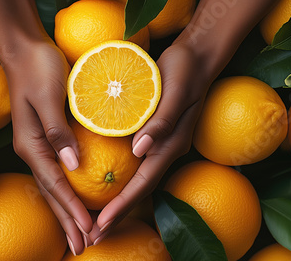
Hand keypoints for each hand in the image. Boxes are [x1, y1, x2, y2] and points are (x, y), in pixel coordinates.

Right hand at [3, 40, 92, 254]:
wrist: (25, 49)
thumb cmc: (38, 68)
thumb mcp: (49, 96)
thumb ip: (59, 132)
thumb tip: (74, 166)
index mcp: (32, 144)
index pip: (55, 183)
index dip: (72, 208)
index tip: (89, 229)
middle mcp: (33, 150)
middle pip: (52, 193)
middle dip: (68, 221)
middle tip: (83, 247)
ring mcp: (38, 146)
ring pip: (54, 187)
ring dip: (66, 213)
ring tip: (78, 236)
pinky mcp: (47, 138)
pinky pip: (57, 173)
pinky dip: (66, 192)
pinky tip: (75, 201)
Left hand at [89, 42, 215, 242]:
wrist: (197, 56)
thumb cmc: (186, 69)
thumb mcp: (175, 90)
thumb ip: (162, 120)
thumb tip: (139, 150)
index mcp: (171, 144)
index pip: (144, 182)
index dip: (123, 204)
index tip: (102, 223)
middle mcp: (166, 148)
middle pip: (139, 188)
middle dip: (117, 212)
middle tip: (93, 234)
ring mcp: (160, 142)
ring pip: (137, 179)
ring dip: (117, 200)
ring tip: (94, 217)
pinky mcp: (153, 132)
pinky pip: (136, 162)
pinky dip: (120, 177)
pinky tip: (102, 180)